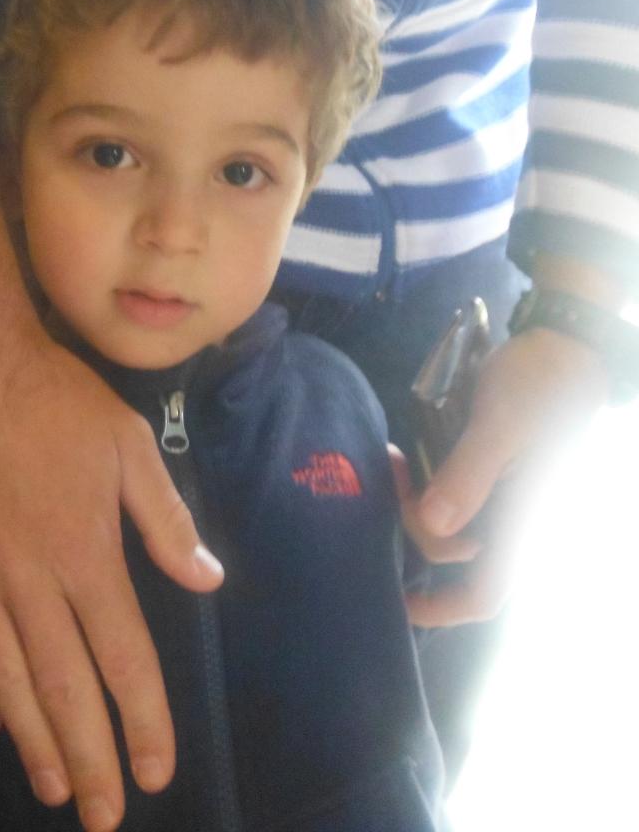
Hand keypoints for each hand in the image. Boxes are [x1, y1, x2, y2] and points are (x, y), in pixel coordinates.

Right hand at [0, 130, 223, 831]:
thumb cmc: (54, 399)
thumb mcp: (128, 444)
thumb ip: (166, 518)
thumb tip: (208, 580)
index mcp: (85, 552)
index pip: (122, 658)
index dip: (142, 721)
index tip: (156, 772)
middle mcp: (27, 578)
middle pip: (62, 688)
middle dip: (88, 758)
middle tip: (102, 815)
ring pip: (4, 678)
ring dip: (32, 739)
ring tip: (51, 787)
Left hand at [394, 325, 609, 627]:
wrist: (565, 343)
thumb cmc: (540, 384)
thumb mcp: (501, 423)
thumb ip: (469, 473)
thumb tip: (436, 525)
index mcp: (525, 519)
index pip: (484, 592)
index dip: (440, 609)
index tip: (395, 599)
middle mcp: (514, 517)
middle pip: (451, 553)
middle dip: (411, 524)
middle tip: (388, 470)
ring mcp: (503, 495)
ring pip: (449, 524)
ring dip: (414, 503)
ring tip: (393, 459)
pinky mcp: (493, 470)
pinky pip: (453, 495)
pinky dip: (426, 486)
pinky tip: (407, 456)